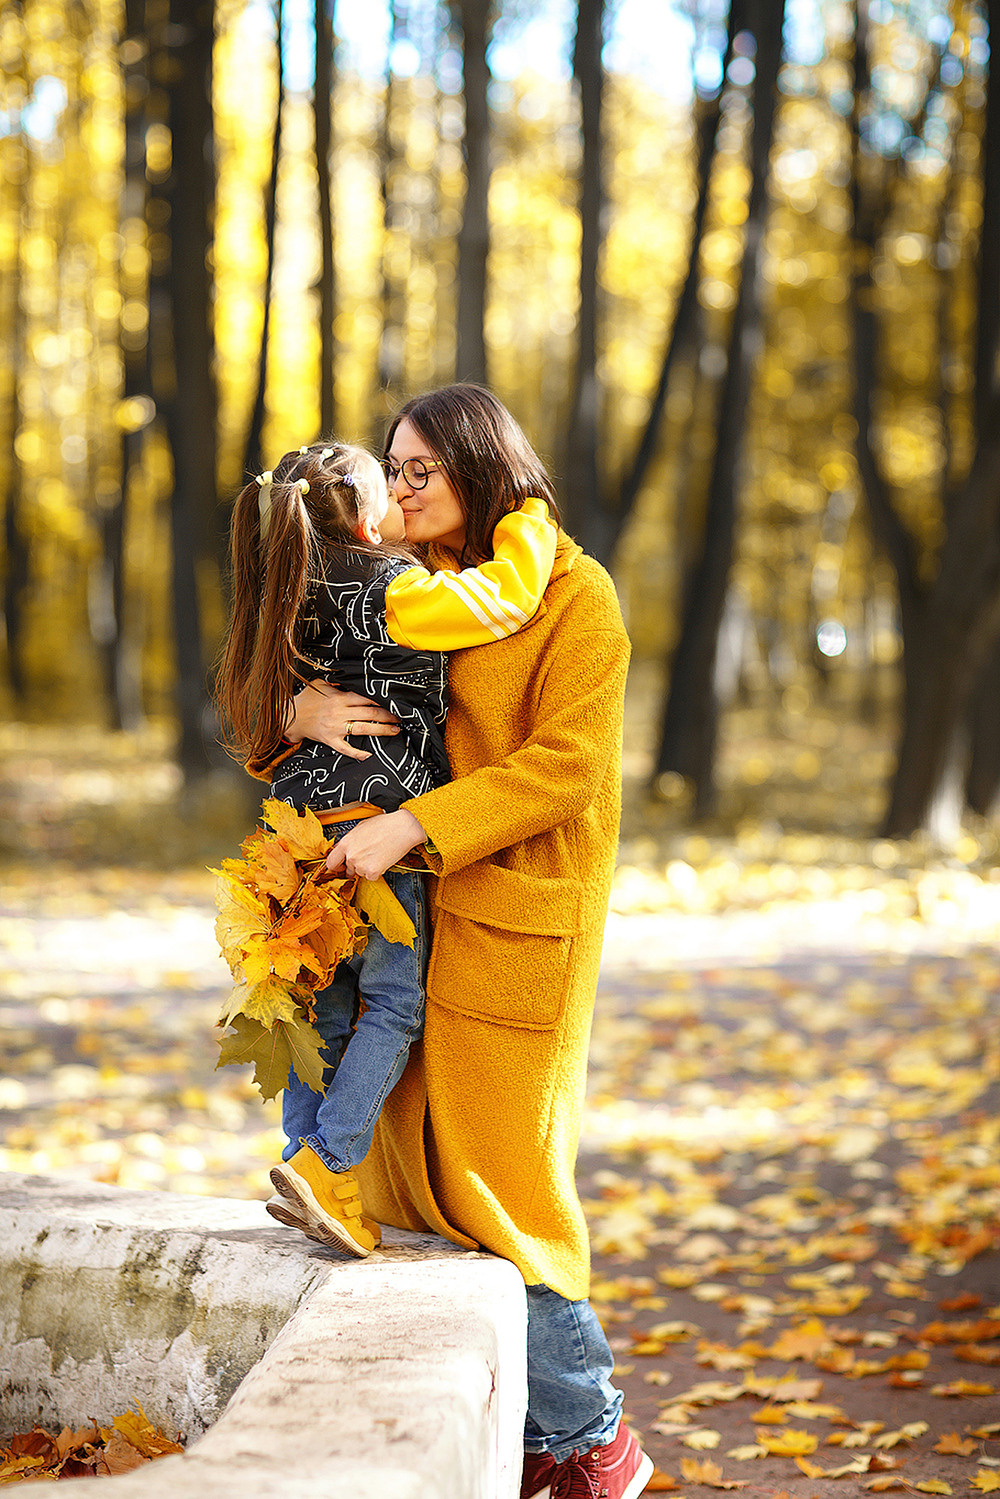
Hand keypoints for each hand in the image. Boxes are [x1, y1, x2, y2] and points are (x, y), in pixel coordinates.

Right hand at [285, 681, 399, 762]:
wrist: (289, 716)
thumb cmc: (307, 699)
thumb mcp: (321, 683)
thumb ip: (338, 681)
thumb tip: (354, 676)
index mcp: (339, 698)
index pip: (365, 697)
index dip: (381, 699)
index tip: (394, 701)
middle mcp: (339, 713)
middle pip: (369, 713)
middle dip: (387, 715)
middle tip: (400, 717)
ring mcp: (335, 728)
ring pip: (363, 729)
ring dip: (381, 730)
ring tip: (395, 730)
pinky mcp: (330, 740)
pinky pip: (346, 748)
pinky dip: (357, 753)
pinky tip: (369, 755)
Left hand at [325, 809, 426, 880]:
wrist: (402, 828)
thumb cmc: (384, 825)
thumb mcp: (360, 828)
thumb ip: (349, 841)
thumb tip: (342, 849)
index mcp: (346, 843)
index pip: (331, 862)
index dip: (335, 866)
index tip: (340, 867)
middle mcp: (351, 855)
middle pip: (347, 869)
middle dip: (354, 866)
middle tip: (365, 857)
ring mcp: (361, 865)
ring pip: (360, 873)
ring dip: (366, 867)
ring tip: (377, 854)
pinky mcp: (373, 872)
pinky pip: (371, 876)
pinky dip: (376, 871)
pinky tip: (382, 859)